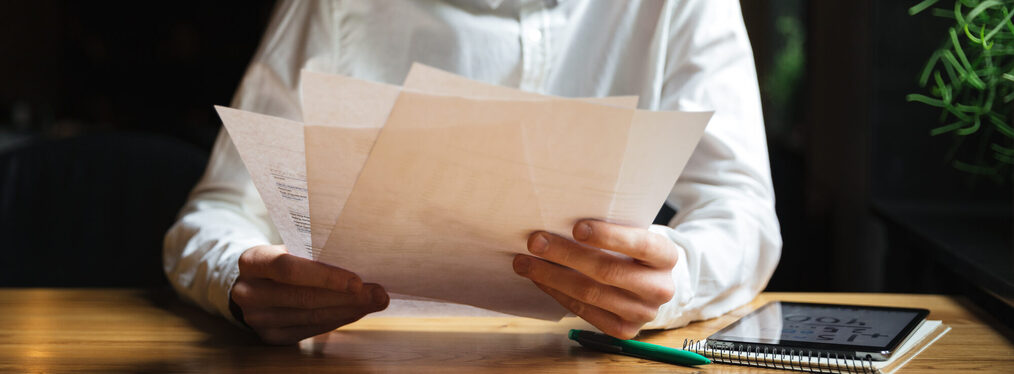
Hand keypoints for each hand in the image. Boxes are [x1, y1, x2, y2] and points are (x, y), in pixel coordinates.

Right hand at [231, 245, 388, 343]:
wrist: (253, 283)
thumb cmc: (281, 259)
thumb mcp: (288, 247)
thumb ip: (314, 253)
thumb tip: (359, 261)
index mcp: (253, 261)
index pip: (289, 269)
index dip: (325, 276)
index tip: (357, 280)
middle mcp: (249, 292)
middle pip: (304, 297)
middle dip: (346, 297)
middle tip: (379, 293)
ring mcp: (258, 319)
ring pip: (311, 316)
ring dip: (348, 310)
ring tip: (375, 301)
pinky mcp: (271, 336)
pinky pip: (311, 329)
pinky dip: (338, 320)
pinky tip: (356, 311)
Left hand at [513, 220, 677, 338]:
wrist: (648, 285)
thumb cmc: (631, 252)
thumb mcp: (632, 235)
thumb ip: (608, 231)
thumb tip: (559, 221)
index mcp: (666, 256)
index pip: (640, 244)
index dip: (608, 236)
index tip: (577, 227)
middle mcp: (660, 287)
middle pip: (607, 271)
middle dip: (566, 254)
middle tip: (535, 241)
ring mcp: (643, 313)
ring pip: (590, 293)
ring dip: (552, 276)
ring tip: (525, 262)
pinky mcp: (624, 331)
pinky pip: (584, 311)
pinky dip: (557, 293)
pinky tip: (540, 280)